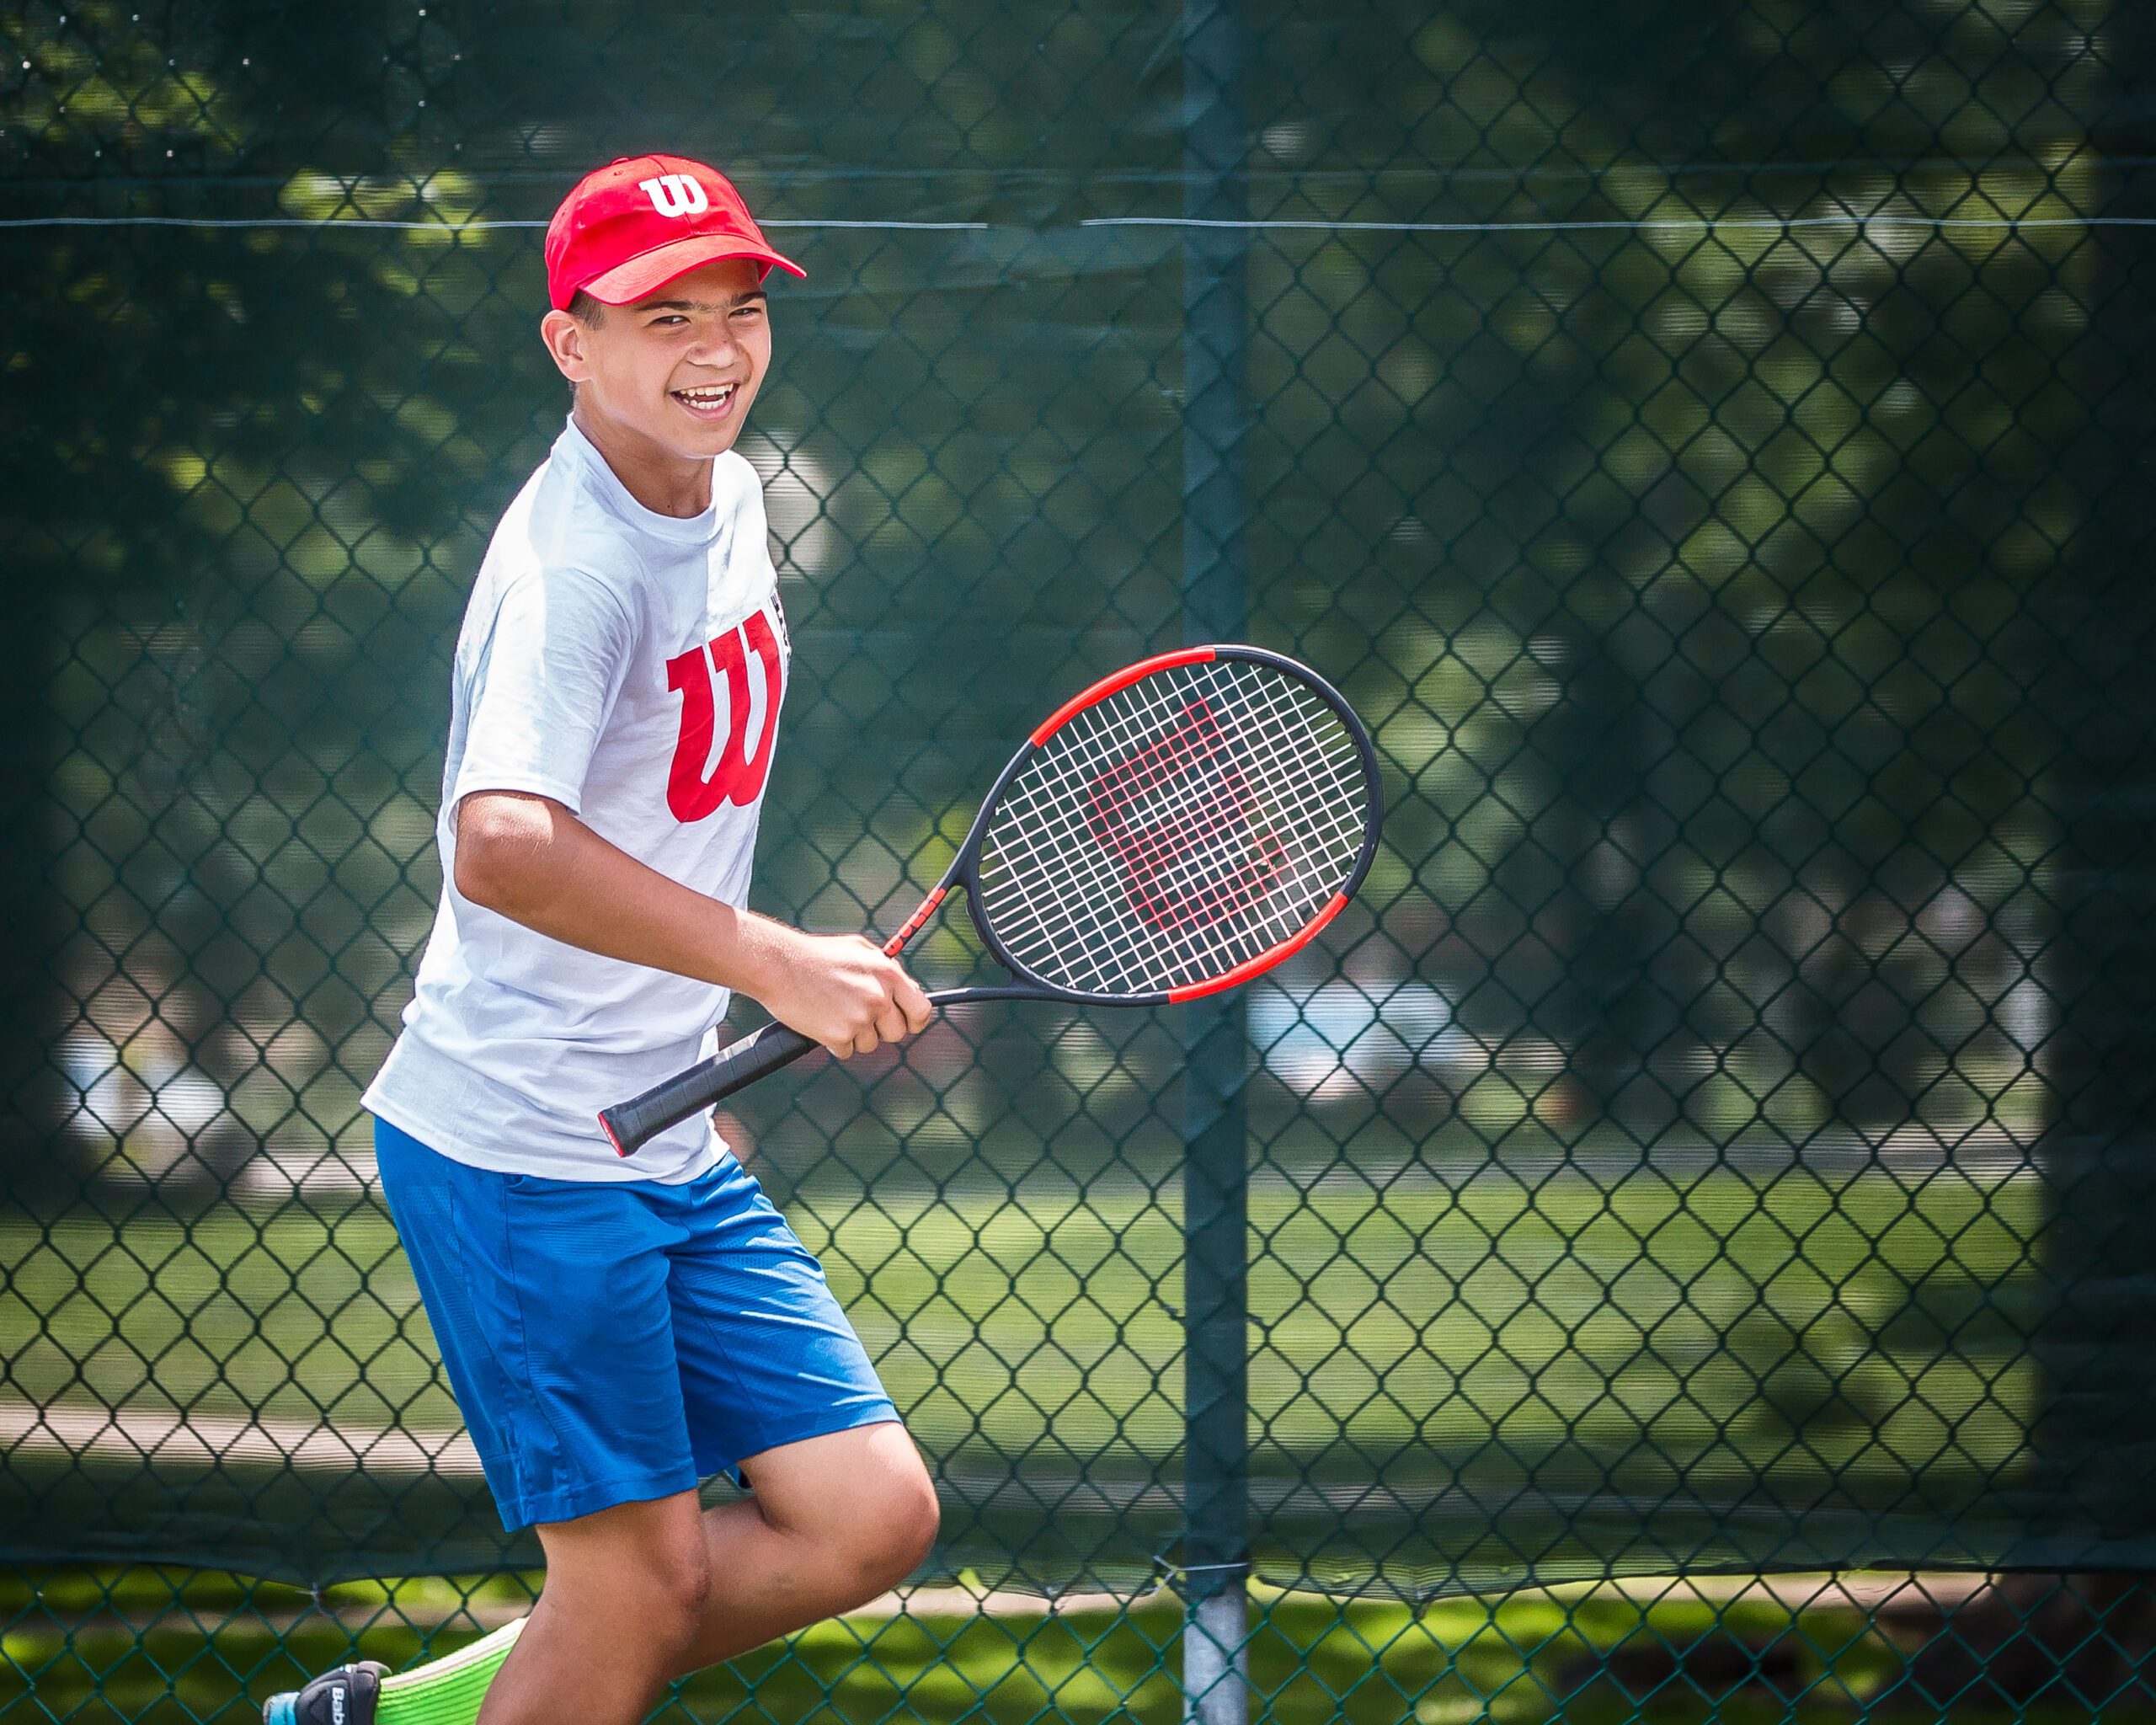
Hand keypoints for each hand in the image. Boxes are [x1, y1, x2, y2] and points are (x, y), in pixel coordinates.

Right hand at [757, 929, 931, 1057]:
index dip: (915, 1021)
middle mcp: (878, 997)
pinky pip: (845, 1051)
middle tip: (858, 1016)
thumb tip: (905, 989)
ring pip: (869, 1044)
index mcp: (888, 975)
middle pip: (896, 1033)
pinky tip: (820, 1020)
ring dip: (854, 1035)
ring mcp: (859, 1018)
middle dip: (880, 1029)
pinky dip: (834, 1042)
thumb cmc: (816, 955)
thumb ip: (885, 970)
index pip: (922, 1010)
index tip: (907, 1023)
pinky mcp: (838, 1036)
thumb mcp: (859, 951)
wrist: (779, 965)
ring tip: (832, 1011)